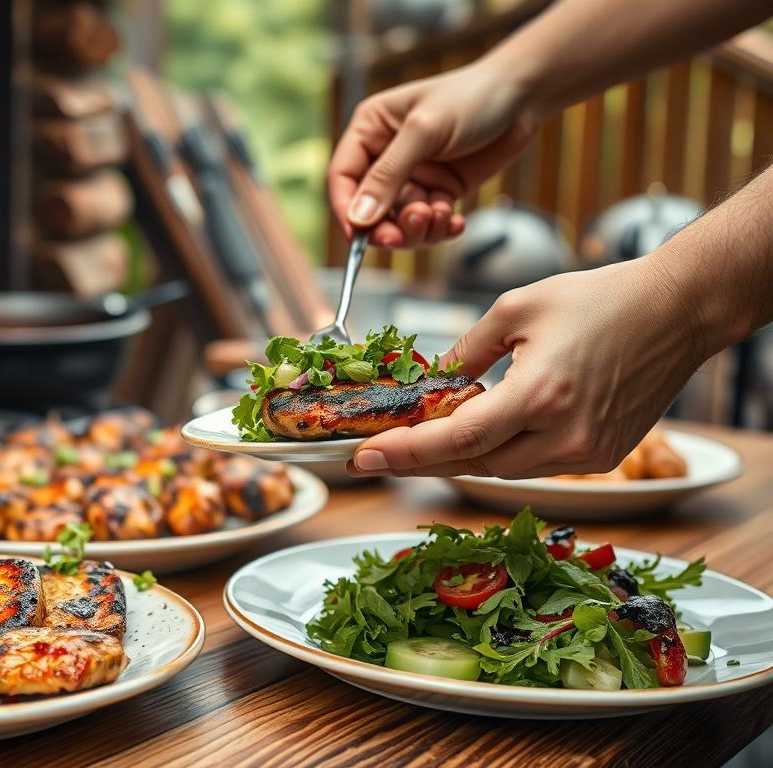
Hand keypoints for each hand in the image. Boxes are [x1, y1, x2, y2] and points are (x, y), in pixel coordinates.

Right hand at [328, 62, 539, 247]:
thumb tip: (358, 219)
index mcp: (370, 130)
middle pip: (369, 208)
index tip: (358, 236)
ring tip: (438, 216)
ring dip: (417, 229)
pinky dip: (439, 228)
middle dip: (386, 226)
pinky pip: (429, 223)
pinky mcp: (440, 190)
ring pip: (399, 220)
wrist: (524, 96)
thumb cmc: (471, 98)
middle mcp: (386, 156)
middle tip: (402, 237)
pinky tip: (454, 221)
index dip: (347, 209)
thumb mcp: (425, 131)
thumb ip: (388, 175)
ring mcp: (414, 175)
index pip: (343, 177)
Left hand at [345, 258, 707, 478]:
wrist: (679, 310)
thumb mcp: (516, 309)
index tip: (362, 458)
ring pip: (503, 470)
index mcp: (541, 395)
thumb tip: (430, 384)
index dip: (405, 452)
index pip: (457, 439)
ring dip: (460, 456)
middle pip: (474, 464)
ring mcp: (589, 454)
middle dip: (421, 458)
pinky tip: (478, 432)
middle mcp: (566, 436)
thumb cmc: (600, 298)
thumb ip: (466, 352)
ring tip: (419, 439)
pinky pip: (534, 465)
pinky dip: (501, 452)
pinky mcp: (603, 457)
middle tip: (377, 451)